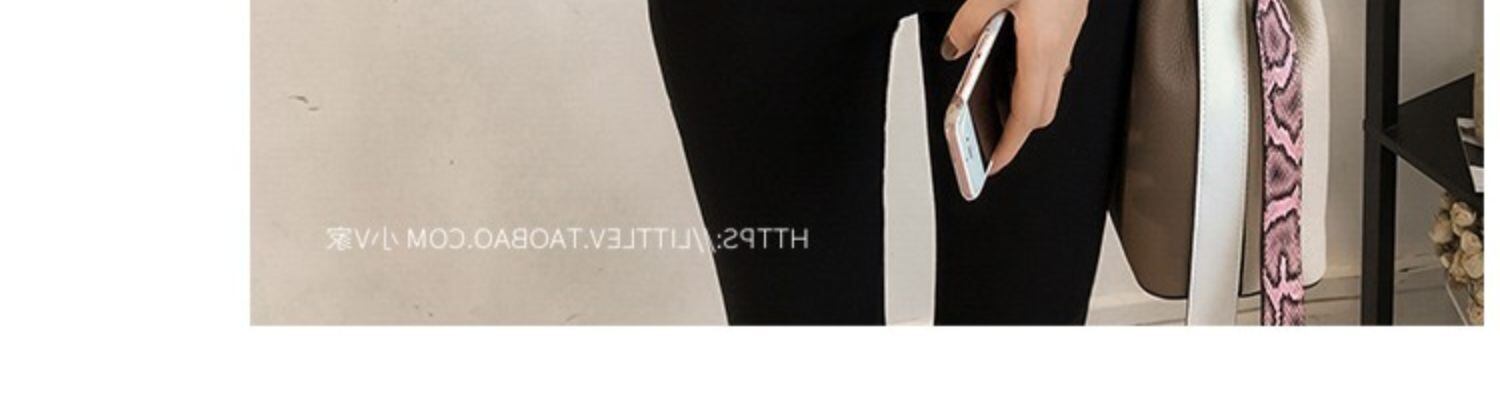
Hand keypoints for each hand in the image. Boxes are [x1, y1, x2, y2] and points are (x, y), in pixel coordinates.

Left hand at [942, 0, 1088, 174]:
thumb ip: (968, 26)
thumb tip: (955, 50)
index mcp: (1043, 47)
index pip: (1030, 115)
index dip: (1010, 145)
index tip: (992, 164)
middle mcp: (1061, 48)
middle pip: (1044, 110)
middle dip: (1017, 133)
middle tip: (988, 144)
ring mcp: (1068, 37)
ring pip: (1049, 87)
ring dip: (1024, 105)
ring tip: (991, 111)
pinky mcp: (1067, 24)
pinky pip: (1051, 64)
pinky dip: (1030, 78)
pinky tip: (1007, 68)